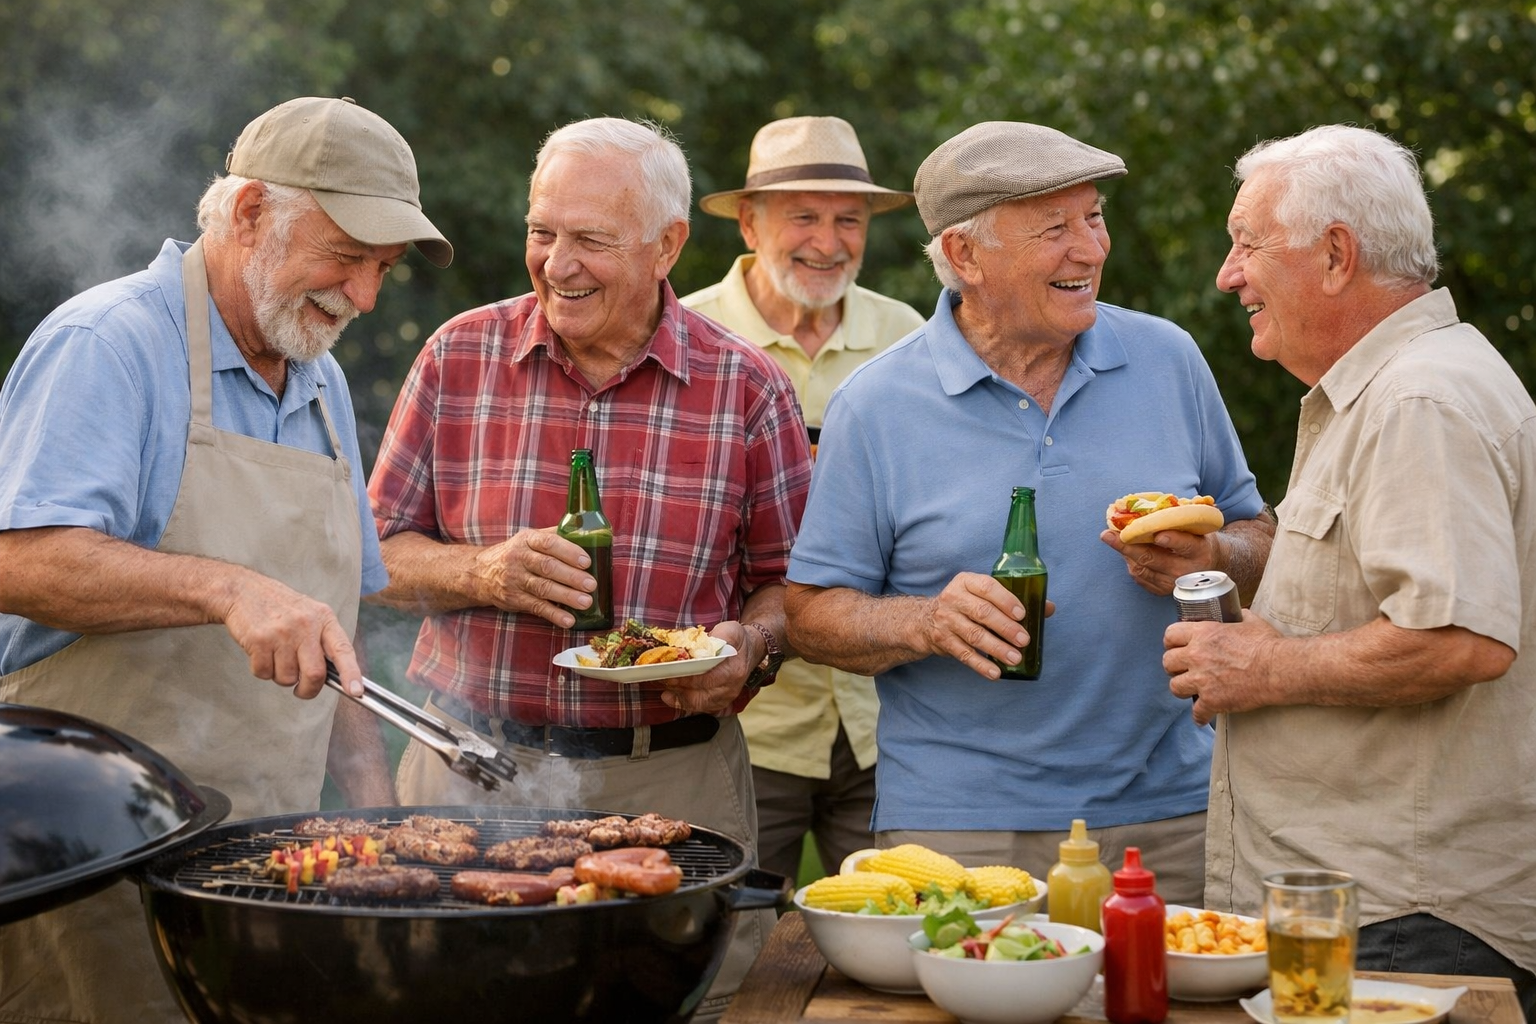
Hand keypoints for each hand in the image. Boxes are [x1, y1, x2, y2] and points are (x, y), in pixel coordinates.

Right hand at [221, 574, 360, 698]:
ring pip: (287, 678)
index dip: (351, 673)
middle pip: (315, 674)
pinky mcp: (259, 640)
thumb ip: (323, 641)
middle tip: (301, 689)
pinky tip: (261, 651)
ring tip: (276, 655)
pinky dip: (262, 670)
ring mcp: (282, 632)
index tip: (356, 692)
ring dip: (280, 676)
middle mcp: (306, 624)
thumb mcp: (310, 614)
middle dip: (308, 690)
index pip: (343, 650)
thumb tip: (337, 676)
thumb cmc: (280, 608)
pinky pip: (263, 673)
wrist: (243, 590)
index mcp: (324, 618)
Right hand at [470, 527, 598, 627]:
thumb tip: (588, 533)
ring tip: (586, 602)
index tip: (587, 561)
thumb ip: (554, 536)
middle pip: (547, 567)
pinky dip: (553, 614)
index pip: (548, 543)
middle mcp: (519, 558)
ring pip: (543, 588)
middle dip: (571, 576)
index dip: (568, 552)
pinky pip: (536, 607)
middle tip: (591, 584)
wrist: (480, 572)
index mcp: (527, 540)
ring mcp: (515, 580)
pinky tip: (568, 620)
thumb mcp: (529, 538)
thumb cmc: (516, 553)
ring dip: (566, 596)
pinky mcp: (513, 599)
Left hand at [655, 621, 750, 714]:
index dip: (686, 677)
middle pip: (699, 695)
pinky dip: (682, 702)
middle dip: (678, 687)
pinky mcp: (719, 703)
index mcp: (734, 670)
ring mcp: (725, 698)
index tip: (668, 670)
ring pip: (697, 704)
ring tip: (664, 685)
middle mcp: (731, 688)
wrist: (750, 652)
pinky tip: (669, 695)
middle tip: (661, 677)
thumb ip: (716, 637)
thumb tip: (696, 646)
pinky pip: (698, 707)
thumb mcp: (730, 630)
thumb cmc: (737, 640)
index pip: (707, 678)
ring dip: (678, 696)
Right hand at [917, 572, 1050, 680]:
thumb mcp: (982, 594)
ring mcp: (946, 620)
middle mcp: (953, 598)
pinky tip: (995, 673)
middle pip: (982, 613)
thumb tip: (1047, 607)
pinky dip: (981, 665)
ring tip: (1015, 658)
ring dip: (996, 648)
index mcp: (966, 582)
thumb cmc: (965, 605)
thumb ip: (1012, 599)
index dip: (1006, 601)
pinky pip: (964, 654)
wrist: (925, 619)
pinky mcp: (942, 641)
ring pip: (974, 635)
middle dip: (1006, 628)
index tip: (1022, 614)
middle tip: (1024, 640)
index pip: (987, 587)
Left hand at [1101, 527, 1221, 595]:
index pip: (1186, 545)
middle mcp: (1187, 572)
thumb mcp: (1197, 527)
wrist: (1210, 565)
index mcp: (1200, 551)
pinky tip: (1125, 550)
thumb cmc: (1199, 538)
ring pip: (1142, 568)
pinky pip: (1139, 576)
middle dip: (1128, 546)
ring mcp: (1173, 584)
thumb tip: (1164, 502)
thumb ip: (1182, 517)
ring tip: (1110, 537)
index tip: (1158, 534)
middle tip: (1108, 535)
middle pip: (1153, 558)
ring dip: (1124, 552)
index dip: (1172, 540)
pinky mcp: (1162, 591)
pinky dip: (1130, 562)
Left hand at [1163, 611, 1279, 724]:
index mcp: (1203, 634)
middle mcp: (1197, 655)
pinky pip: (1196, 712)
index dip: (1172, 642)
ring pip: (1175, 687)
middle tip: (1183, 670)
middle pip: (1168, 662)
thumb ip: (1238, 617)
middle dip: (1175, 667)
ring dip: (1183, 689)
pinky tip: (1204, 715)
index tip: (1176, 647)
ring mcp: (1202, 680)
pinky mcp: (1212, 700)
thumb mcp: (1251, 622)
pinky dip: (1200, 715)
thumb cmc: (1267, 644)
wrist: (1279, 669)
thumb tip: (1238, 613)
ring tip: (1192, 690)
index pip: (1170, 635)